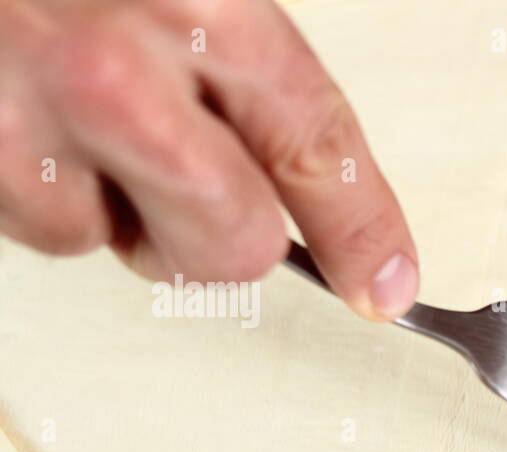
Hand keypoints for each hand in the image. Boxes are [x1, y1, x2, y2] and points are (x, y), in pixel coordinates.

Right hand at [0, 0, 417, 320]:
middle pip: (232, 246)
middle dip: (219, 236)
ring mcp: (21, 118)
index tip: (384, 282)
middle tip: (189, 190)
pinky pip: (33, 225)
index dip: (362, 227)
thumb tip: (295, 164)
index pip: (317, 145)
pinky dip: (38, 187)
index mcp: (199, 0)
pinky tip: (23, 112)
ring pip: (112, 245)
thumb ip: (232, 49)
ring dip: (107, 203)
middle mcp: (114, 66)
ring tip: (67, 107)